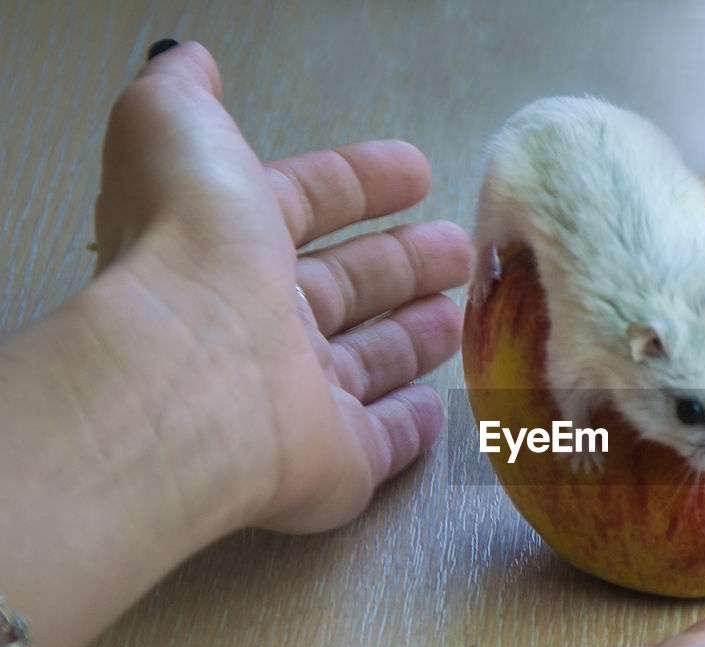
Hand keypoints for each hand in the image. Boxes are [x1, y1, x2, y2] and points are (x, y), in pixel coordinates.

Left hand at [91, 41, 471, 531]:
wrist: (196, 383)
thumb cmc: (194, 252)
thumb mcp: (176, 132)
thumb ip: (186, 94)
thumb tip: (191, 62)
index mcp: (230, 243)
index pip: (303, 204)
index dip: (359, 183)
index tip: (416, 170)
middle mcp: (260, 324)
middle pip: (346, 288)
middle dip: (406, 263)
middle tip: (461, 248)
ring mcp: (298, 400)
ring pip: (368, 363)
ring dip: (416, 338)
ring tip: (466, 316)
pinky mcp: (335, 465)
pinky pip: (381, 443)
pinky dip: (412, 426)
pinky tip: (439, 408)